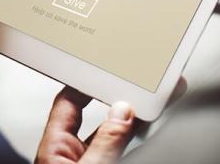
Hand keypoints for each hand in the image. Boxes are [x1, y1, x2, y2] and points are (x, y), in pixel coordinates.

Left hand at [37, 80, 186, 163]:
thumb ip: (107, 142)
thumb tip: (121, 109)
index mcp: (56, 150)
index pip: (68, 104)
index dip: (86, 83)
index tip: (107, 66)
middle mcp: (75, 157)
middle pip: (100, 118)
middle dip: (123, 99)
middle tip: (147, 82)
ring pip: (119, 138)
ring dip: (139, 120)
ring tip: (163, 100)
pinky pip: (128, 154)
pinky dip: (142, 142)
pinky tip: (159, 129)